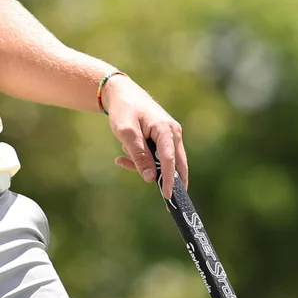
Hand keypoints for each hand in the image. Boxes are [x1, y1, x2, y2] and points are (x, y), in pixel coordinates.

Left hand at [103, 75, 187, 193]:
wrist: (121, 93)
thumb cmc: (123, 110)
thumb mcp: (126, 132)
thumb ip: (138, 155)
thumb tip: (150, 178)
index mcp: (165, 130)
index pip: (170, 160)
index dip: (169, 180)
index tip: (167, 197)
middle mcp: (173, 133)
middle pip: (176, 164)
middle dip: (169, 182)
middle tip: (168, 204)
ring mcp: (170, 136)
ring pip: (164, 162)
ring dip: (147, 167)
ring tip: (123, 160)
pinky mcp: (163, 139)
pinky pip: (157, 157)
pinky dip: (143, 161)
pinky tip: (124, 159)